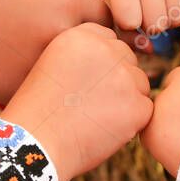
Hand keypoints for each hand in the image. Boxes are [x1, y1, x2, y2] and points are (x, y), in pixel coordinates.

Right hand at [0, 0, 110, 102]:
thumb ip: (73, 5)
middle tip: (78, 63)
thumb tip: (95, 29)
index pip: (109, 23)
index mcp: (72, 5)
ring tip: (54, 78)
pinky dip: (42, 95)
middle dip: (91, 60)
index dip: (100, 29)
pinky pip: (46, 98)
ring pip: (73, 84)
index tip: (91, 36)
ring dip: (69, 83)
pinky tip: (31, 87)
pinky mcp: (20, 90)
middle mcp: (64, 38)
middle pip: (99, 58)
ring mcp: (43, 67)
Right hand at [1, 23, 152, 180]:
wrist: (34, 144)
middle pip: (127, 60)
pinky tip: (104, 130)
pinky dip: (131, 122)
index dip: (100, 65)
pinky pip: (145, 109)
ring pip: (139, 84)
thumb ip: (85, 55)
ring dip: (126, 100)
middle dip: (116, 80)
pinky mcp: (137, 105)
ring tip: (94, 118)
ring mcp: (124, 77)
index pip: (109, 41)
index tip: (84, 84)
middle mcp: (106, 50)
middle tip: (89, 105)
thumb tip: (117, 61)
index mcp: (82, 36)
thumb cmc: (38, 111)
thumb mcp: (52, 65)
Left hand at [106, 0, 179, 35]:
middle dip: (153, 26)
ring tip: (161, 4)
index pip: (130, 22)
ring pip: (179, 19)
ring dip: (171, 18)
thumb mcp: (114, 5)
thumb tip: (150, 50)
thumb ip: (125, 34)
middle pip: (158, 25)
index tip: (129, 15)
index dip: (131, 25)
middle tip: (147, 12)